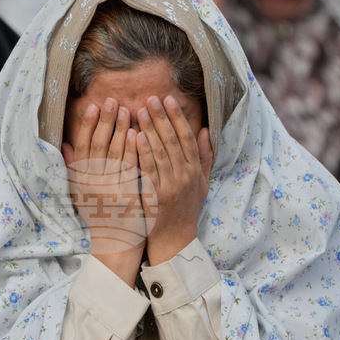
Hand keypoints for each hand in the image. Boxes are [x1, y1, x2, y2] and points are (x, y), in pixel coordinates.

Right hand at [62, 98, 147, 285]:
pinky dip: (133, 149)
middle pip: (98, 146)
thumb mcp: (80, 194)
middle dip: (105, 122)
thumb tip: (66, 144)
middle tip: (112, 100)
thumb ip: (74, 169)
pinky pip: (129, 168)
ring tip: (127, 109)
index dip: (87, 126)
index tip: (93, 106)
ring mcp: (109, 190)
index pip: (83, 147)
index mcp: (81, 181)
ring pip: (114, 154)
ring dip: (120, 130)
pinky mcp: (126, 197)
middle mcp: (93, 184)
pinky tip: (137, 133)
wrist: (115, 246)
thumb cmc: (99, 218)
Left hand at [136, 95, 212, 264]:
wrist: (175, 241)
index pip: (188, 138)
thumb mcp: (202, 184)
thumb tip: (205, 131)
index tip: (169, 100)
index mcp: (195, 171)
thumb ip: (204, 157)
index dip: (178, 118)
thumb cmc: (186, 210)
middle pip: (173, 141)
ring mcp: (171, 187)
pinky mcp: (156, 197)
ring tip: (140, 111)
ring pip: (161, 152)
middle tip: (150, 98)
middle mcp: (185, 177)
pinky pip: (148, 170)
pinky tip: (134, 137)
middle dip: (162, 118)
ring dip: (150, 130)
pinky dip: (142, 152)